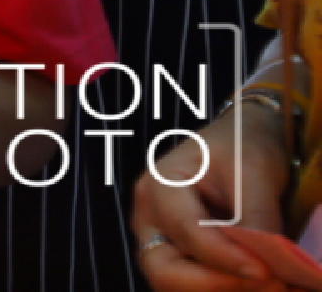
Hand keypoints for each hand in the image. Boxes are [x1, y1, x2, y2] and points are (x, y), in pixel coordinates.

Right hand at [134, 103, 288, 289]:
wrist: (243, 138)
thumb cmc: (242, 143)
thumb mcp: (253, 171)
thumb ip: (254, 217)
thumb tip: (264, 268)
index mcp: (158, 186)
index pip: (185, 232)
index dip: (225, 257)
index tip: (265, 270)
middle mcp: (149, 217)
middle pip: (162, 270)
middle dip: (211, 284)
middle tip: (261, 281)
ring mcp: (162, 238)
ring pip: (176, 284)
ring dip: (219, 288)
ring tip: (266, 281)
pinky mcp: (181, 254)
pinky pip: (194, 283)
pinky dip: (222, 286)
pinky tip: (256, 279)